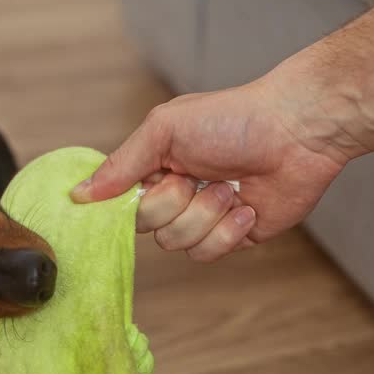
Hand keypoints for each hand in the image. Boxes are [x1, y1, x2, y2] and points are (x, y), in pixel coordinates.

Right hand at [71, 69, 362, 260]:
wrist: (296, 133)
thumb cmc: (233, 119)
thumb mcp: (164, 130)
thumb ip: (121, 165)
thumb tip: (77, 194)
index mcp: (157, 165)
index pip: (122, 202)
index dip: (131, 203)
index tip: (145, 190)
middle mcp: (178, 193)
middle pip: (149, 228)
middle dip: (176, 204)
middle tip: (200, 177)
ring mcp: (206, 216)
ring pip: (179, 244)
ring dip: (207, 215)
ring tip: (232, 186)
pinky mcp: (234, 236)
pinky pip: (210, 253)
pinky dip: (228, 231)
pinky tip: (248, 206)